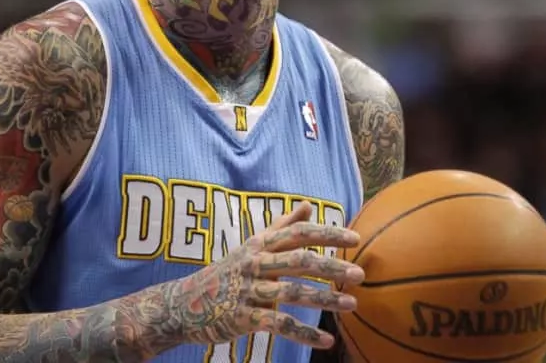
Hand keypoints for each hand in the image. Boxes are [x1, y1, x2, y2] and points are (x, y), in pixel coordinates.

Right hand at [173, 201, 363, 349]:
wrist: (186, 304)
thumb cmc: (228, 271)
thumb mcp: (253, 245)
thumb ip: (282, 226)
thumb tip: (309, 204)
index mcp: (260, 245)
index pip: (297, 233)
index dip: (326, 233)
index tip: (355, 237)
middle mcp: (255, 263)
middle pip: (298, 261)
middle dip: (331, 267)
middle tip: (359, 274)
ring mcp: (248, 291)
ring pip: (292, 293)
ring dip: (325, 299)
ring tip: (352, 305)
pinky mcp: (243, 317)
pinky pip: (278, 325)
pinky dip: (304, 333)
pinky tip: (327, 341)